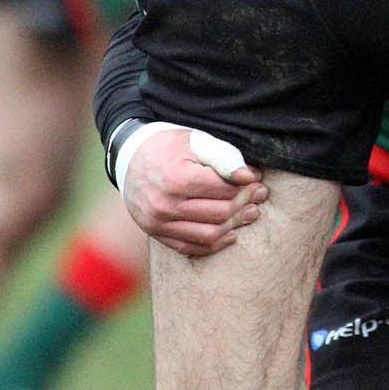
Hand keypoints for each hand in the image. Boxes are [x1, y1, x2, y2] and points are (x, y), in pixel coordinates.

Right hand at [121, 127, 269, 257]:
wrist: (128, 158)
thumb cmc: (168, 146)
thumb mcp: (195, 141)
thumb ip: (223, 156)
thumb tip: (249, 177)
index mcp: (176, 179)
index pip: (225, 190)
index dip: (247, 184)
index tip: (256, 178)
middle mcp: (165, 205)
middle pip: (220, 213)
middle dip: (245, 204)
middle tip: (259, 195)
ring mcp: (158, 223)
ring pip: (209, 234)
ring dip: (235, 225)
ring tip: (250, 213)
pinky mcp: (155, 234)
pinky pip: (189, 248)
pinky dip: (213, 244)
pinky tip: (230, 234)